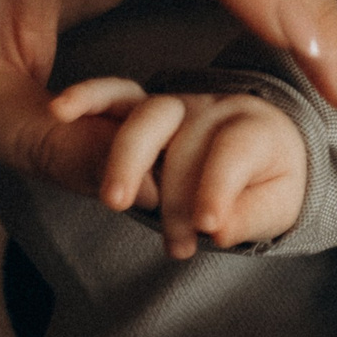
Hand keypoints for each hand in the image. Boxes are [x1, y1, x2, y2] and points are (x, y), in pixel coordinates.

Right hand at [55, 79, 306, 256]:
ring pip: (148, 116)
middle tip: (174, 242)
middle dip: (176, 196)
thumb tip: (215, 230)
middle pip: (188, 139)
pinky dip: (87, 98)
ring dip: (128, 157)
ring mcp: (176, 105)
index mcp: (256, 127)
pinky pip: (113, 94)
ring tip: (113, 200)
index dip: (219, 189)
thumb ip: (249, 216)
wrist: (261, 150)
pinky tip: (60, 111)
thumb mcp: (276, 206)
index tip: (208, 227)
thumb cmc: (267, 181)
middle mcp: (215, 108)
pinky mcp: (141, 107)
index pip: (235, 151)